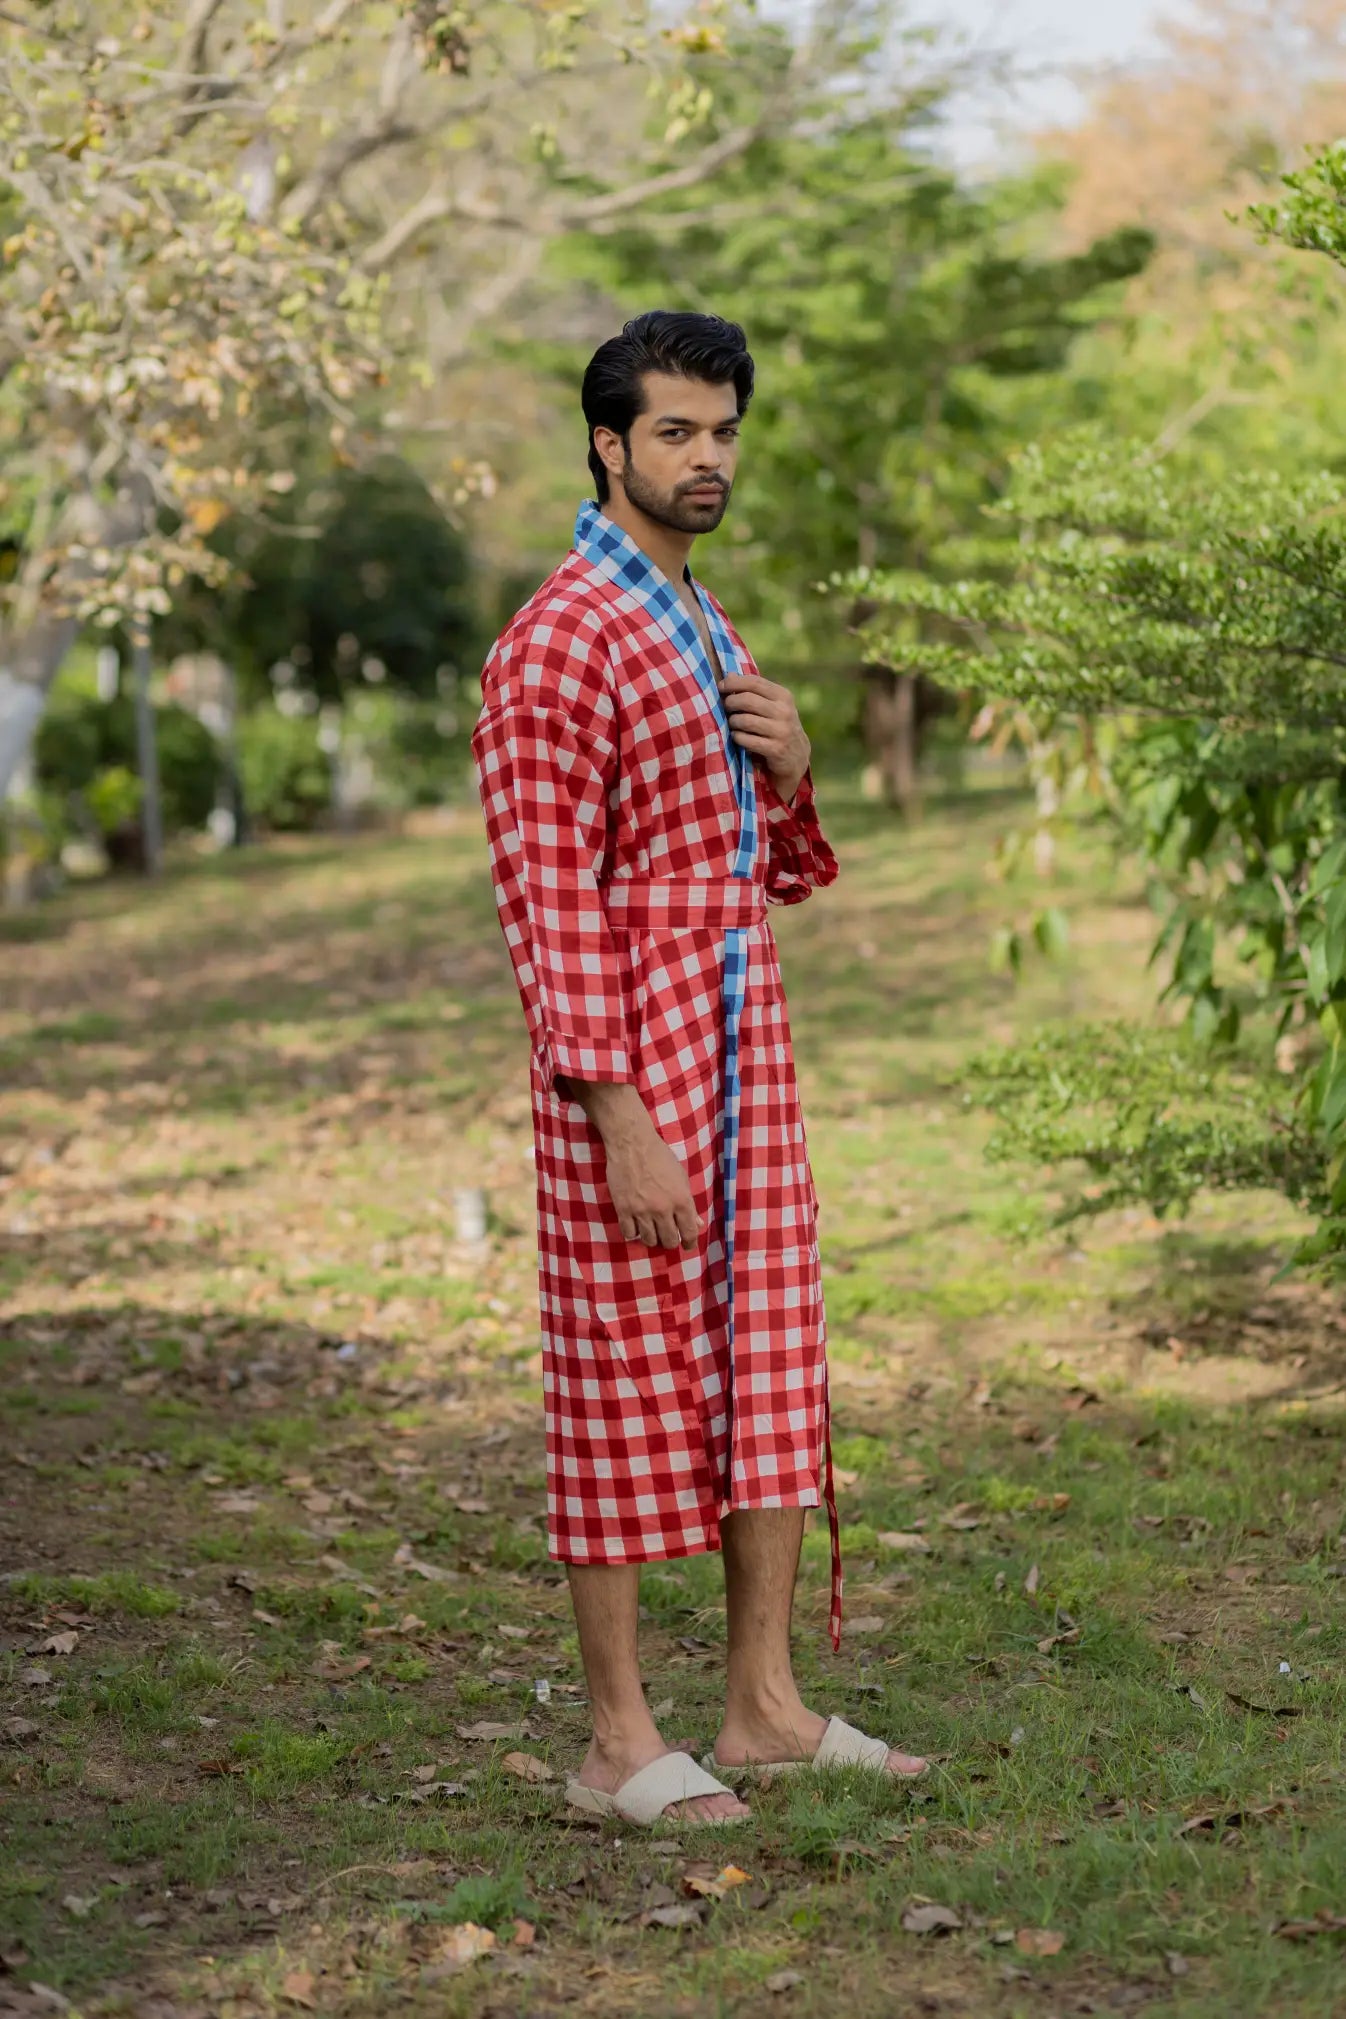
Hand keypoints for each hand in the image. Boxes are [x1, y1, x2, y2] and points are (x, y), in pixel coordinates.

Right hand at [568, 1081, 703, 1248]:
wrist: (632, 1145)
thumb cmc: (660, 1157)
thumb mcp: (681, 1177)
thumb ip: (689, 1202)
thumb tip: (696, 1223)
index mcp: (681, 1201)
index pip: (689, 1232)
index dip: (689, 1243)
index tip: (687, 1245)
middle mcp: (663, 1210)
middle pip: (668, 1240)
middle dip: (670, 1242)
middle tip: (667, 1237)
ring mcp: (642, 1211)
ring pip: (649, 1240)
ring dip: (652, 1239)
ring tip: (651, 1232)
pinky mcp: (623, 1209)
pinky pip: (629, 1233)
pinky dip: (633, 1233)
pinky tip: (635, 1226)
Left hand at [719, 672, 809, 804]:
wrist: (796, 756)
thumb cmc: (777, 726)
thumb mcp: (771, 706)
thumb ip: (752, 692)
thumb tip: (728, 675)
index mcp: (783, 696)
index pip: (754, 682)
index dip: (734, 682)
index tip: (721, 687)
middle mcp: (784, 711)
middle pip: (747, 700)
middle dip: (730, 703)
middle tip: (725, 707)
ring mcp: (781, 731)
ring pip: (745, 720)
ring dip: (733, 722)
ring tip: (732, 724)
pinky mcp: (776, 749)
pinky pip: (747, 740)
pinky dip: (737, 737)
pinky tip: (737, 737)